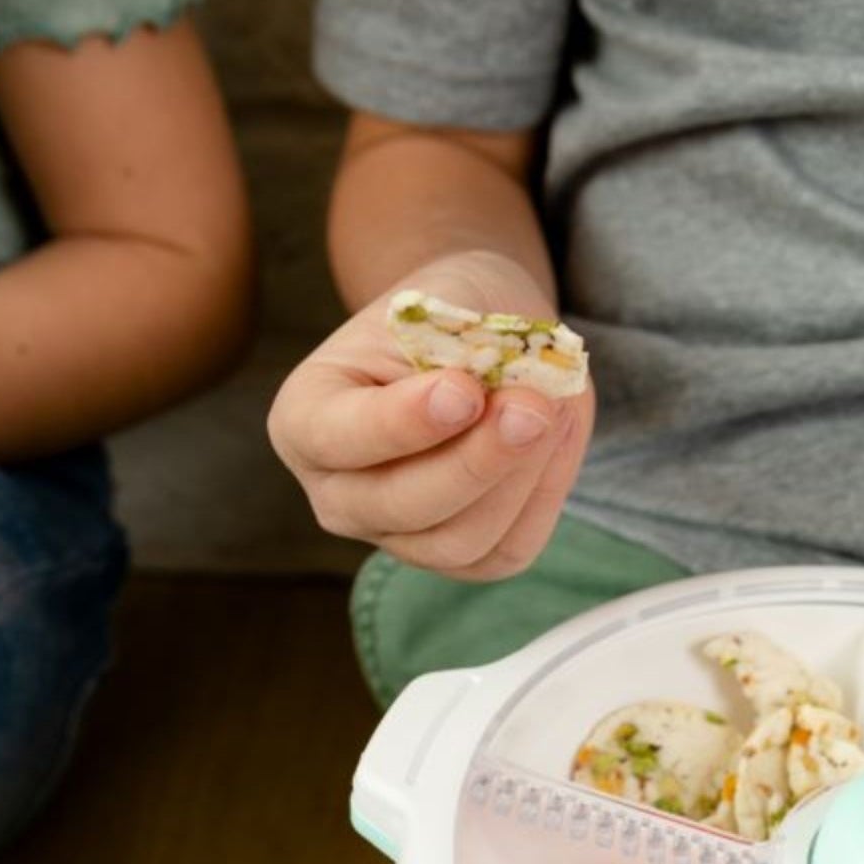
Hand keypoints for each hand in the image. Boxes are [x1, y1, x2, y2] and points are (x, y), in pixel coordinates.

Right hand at [268, 249, 591, 580]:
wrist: (473, 339)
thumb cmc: (446, 314)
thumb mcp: (446, 304)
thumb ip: (465, 356)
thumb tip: (513, 410)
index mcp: (306, 419)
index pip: (340, 438)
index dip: (404, 423)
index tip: (464, 390)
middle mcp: (338, 494)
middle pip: (403, 507)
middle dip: (476, 461)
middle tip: (534, 408)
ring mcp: (396, 537)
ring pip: (460, 542)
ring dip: (519, 480)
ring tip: (552, 411)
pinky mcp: (458, 558)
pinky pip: (506, 550)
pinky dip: (543, 497)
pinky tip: (558, 439)